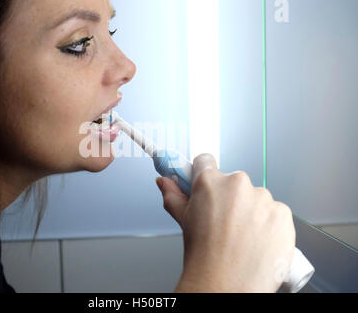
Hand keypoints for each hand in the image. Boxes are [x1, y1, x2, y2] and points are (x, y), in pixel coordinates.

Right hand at [155, 153, 295, 292]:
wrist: (226, 285)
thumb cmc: (203, 257)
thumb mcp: (184, 222)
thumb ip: (173, 196)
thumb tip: (164, 181)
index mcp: (210, 182)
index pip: (206, 161)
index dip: (204, 174)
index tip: (207, 187)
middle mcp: (238, 184)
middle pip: (234, 183)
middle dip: (230, 199)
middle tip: (224, 223)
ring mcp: (263, 199)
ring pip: (257, 198)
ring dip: (252, 212)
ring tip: (243, 237)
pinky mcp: (283, 214)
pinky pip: (277, 213)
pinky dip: (270, 225)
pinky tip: (259, 241)